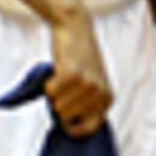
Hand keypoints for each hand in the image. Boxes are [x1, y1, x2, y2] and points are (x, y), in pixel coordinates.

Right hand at [43, 9, 112, 135]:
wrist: (76, 27)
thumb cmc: (79, 57)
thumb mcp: (91, 84)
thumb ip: (87, 105)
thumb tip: (70, 127)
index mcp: (108, 98)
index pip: (90, 129)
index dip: (73, 129)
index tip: (64, 124)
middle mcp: (101, 94)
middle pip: (68, 118)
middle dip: (61, 104)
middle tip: (65, 86)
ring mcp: (88, 84)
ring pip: (58, 106)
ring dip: (54, 92)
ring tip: (62, 76)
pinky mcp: (73, 75)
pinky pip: (51, 92)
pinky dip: (48, 83)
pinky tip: (57, 70)